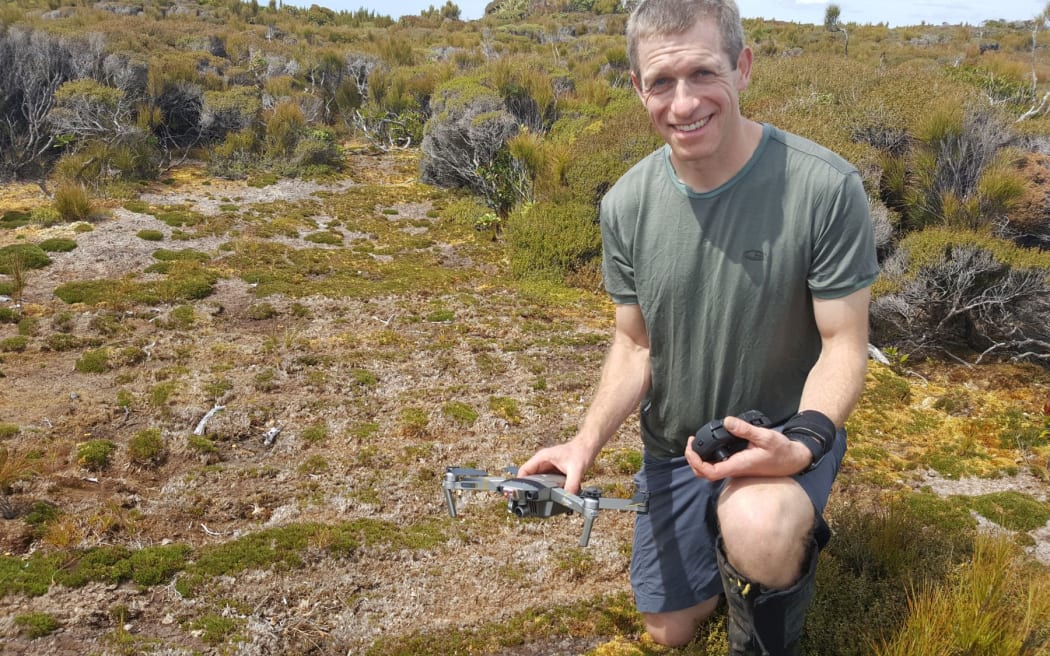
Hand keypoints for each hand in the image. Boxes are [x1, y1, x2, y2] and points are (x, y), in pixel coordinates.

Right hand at [516, 439, 596, 494]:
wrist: (588, 447)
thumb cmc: (581, 451)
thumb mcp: (576, 469)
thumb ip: (571, 484)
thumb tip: (568, 497)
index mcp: (542, 458)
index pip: (524, 470)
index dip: (519, 482)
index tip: (517, 492)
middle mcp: (543, 462)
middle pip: (529, 478)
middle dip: (528, 489)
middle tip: (528, 500)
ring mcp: (548, 467)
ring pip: (537, 481)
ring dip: (537, 490)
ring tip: (538, 500)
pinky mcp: (553, 472)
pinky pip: (546, 482)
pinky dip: (546, 489)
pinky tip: (549, 496)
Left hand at [684, 415, 811, 480]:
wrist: (793, 459)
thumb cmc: (781, 450)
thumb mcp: (765, 436)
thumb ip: (745, 430)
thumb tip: (727, 421)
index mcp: (738, 465)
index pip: (710, 472)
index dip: (697, 463)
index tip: (691, 449)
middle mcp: (735, 469)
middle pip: (705, 474)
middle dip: (693, 461)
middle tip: (691, 443)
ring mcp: (736, 468)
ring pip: (711, 470)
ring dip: (699, 459)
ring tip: (696, 442)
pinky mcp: (739, 465)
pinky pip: (719, 465)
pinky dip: (709, 457)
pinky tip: (710, 444)